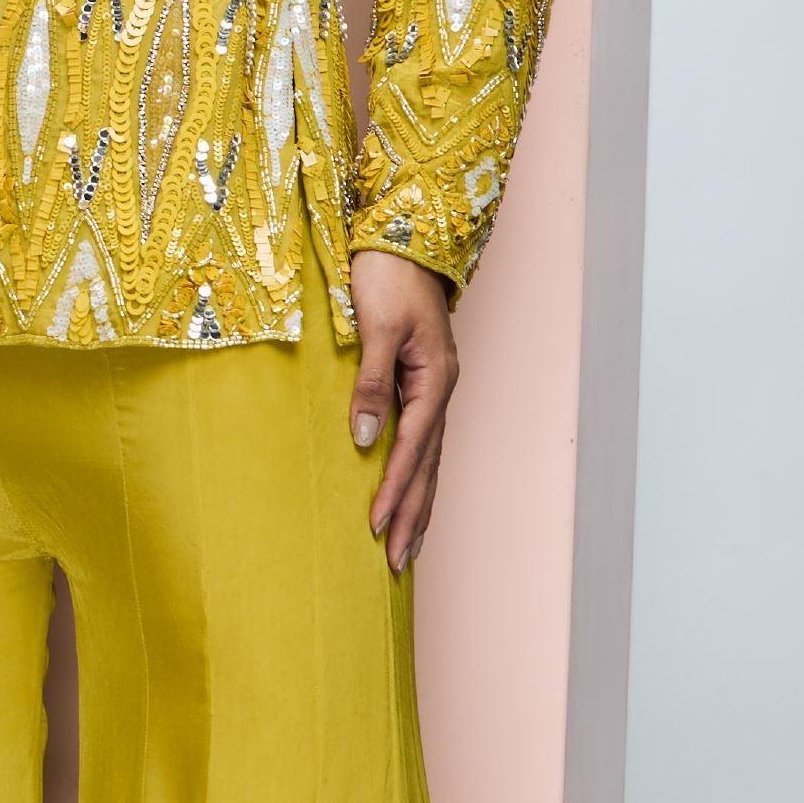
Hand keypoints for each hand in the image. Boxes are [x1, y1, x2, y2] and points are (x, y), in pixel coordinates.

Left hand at [349, 248, 458, 571]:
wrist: (404, 239)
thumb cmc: (387, 276)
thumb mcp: (377, 328)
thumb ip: (372, 383)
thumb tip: (364, 438)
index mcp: (433, 380)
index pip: (412, 449)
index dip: (394, 491)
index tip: (376, 528)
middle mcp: (439, 391)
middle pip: (428, 467)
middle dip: (414, 515)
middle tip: (399, 563)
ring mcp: (434, 389)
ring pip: (429, 460)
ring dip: (418, 503)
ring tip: (407, 546)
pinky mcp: (421, 384)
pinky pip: (422, 443)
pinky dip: (416, 476)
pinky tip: (408, 496)